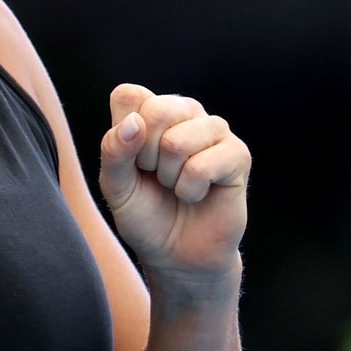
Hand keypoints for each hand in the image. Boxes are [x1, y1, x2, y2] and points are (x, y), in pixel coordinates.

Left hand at [97, 84, 249, 284]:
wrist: (177, 255)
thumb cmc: (146, 216)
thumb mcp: (115, 187)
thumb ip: (114, 152)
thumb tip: (133, 123)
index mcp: (152, 111)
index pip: (128, 95)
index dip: (123, 134)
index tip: (132, 162)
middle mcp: (185, 112)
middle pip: (156, 111)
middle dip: (146, 158)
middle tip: (157, 178)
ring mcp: (214, 130)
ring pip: (177, 141)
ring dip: (170, 177)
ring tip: (177, 187)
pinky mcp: (237, 154)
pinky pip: (201, 165)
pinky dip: (190, 190)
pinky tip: (197, 195)